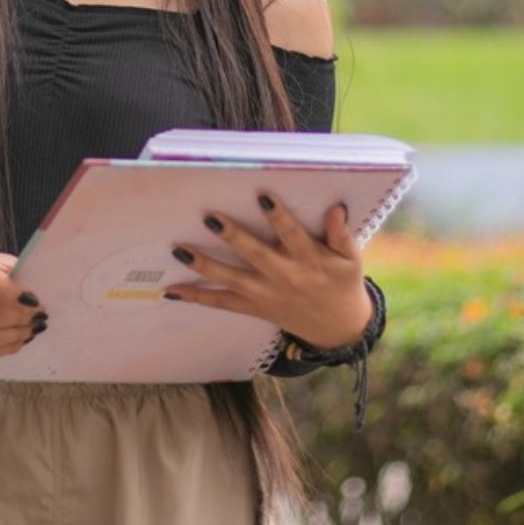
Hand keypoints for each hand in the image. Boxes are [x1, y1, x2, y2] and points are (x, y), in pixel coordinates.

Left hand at [163, 195, 372, 350]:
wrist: (336, 327)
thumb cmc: (342, 283)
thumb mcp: (350, 259)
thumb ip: (341, 234)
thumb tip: (335, 209)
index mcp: (309, 261)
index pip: (292, 235)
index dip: (278, 217)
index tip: (263, 196)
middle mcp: (284, 277)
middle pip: (255, 255)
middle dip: (233, 236)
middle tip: (210, 217)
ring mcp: (265, 295)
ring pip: (231, 280)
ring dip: (204, 265)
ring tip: (179, 250)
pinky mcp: (253, 307)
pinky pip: (222, 303)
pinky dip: (197, 297)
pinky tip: (172, 290)